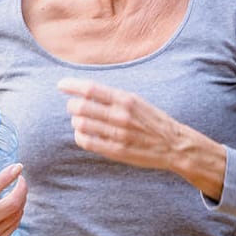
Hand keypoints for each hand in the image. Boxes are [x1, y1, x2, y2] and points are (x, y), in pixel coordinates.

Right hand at [0, 154, 27, 235]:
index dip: (7, 177)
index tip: (17, 167)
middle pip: (12, 205)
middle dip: (22, 189)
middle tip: (20, 179)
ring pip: (15, 217)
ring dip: (22, 202)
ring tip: (19, 191)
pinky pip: (12, 229)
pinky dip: (17, 216)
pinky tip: (16, 208)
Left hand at [57, 77, 226, 197]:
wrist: (174, 145)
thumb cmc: (153, 121)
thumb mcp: (137, 101)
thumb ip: (114, 97)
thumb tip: (86, 91)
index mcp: (126, 99)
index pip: (91, 89)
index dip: (72, 85)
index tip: (61, 85)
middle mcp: (121, 115)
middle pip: (81, 106)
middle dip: (72, 105)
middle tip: (72, 106)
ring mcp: (118, 134)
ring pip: (81, 124)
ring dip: (76, 121)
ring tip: (80, 121)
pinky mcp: (116, 150)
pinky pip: (87, 142)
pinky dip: (80, 136)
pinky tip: (82, 134)